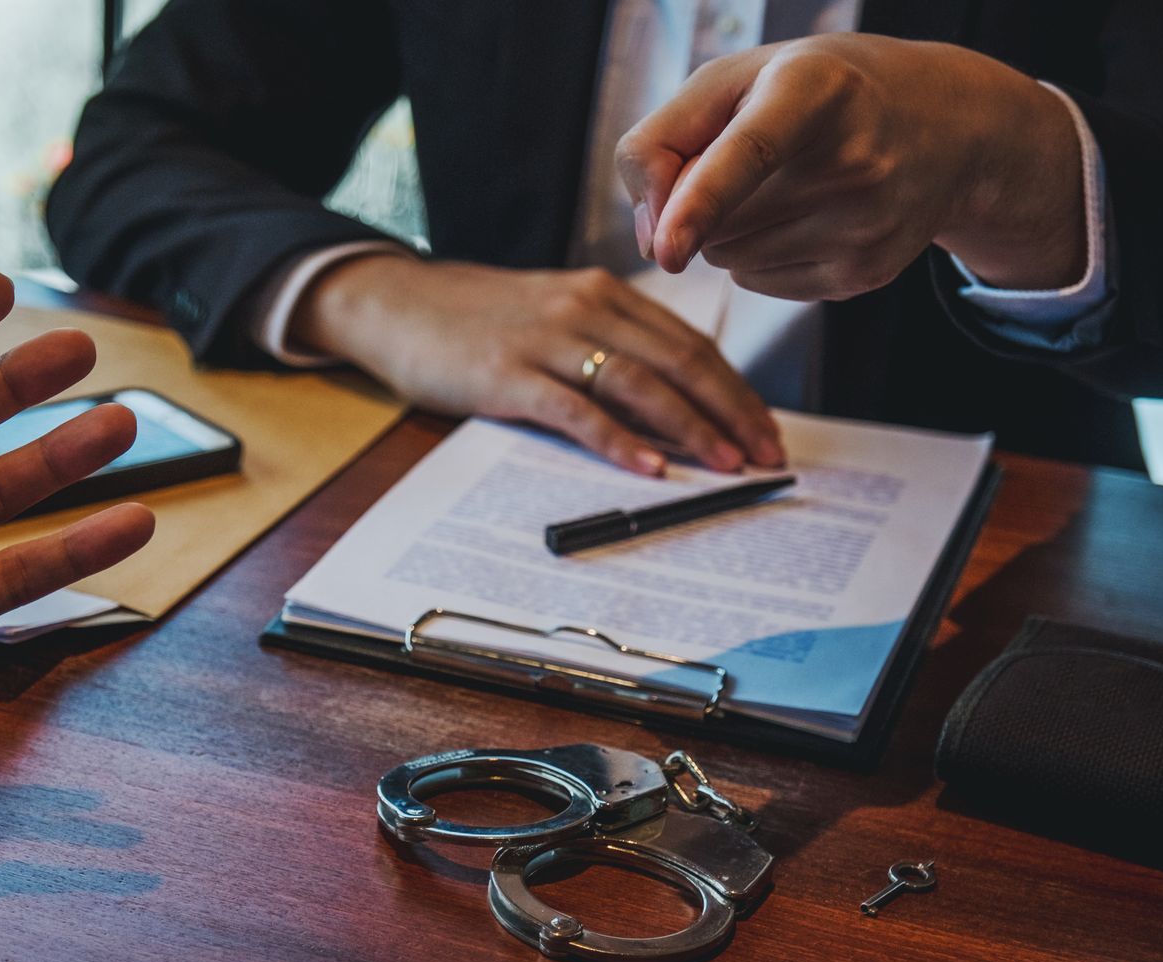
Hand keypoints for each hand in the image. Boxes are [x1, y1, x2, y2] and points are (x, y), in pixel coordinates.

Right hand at [291, 254, 781, 473]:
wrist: (395, 302)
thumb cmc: (474, 320)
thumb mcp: (552, 315)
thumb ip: (607, 343)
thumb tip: (668, 399)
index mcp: (603, 292)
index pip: (689, 343)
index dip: (735, 389)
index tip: (767, 429)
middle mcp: (585, 306)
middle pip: (679, 361)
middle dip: (731, 412)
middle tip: (767, 455)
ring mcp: (546, 340)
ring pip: (639, 383)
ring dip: (691, 427)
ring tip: (727, 465)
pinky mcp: (507, 375)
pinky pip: (577, 410)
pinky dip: (619, 440)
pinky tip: (650, 467)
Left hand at [619, 34, 1086, 300]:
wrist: (943, 124)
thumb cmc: (815, 92)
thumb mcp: (734, 79)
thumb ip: (662, 141)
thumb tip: (650, 243)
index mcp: (816, 88)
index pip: (750, 152)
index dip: (700, 202)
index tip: (666, 250)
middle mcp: (852, 158)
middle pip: (715, 220)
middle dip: (703, 201)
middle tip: (756, 157)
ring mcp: (865, 224)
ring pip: (729, 258)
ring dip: (729, 231)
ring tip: (785, 184)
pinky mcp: (865, 274)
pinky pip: (757, 283)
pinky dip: (758, 256)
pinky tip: (805, 215)